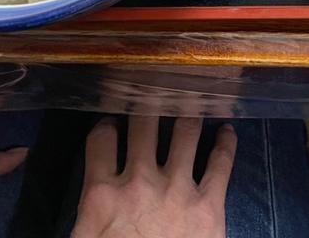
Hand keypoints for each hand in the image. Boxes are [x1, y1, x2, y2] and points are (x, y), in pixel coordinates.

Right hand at [73, 116, 236, 237]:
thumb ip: (82, 216)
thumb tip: (80, 205)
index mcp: (102, 195)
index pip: (101, 140)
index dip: (107, 126)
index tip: (114, 121)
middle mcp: (140, 180)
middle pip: (144, 124)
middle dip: (150, 103)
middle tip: (156, 90)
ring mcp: (179, 189)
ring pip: (185, 131)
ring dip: (189, 114)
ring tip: (193, 102)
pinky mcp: (211, 204)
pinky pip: (221, 162)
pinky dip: (226, 142)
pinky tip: (227, 130)